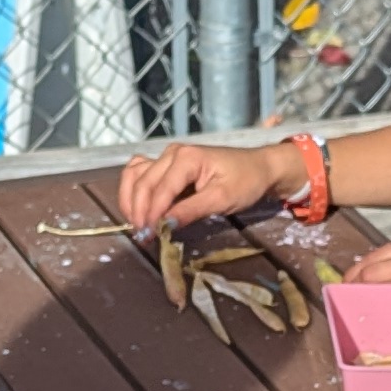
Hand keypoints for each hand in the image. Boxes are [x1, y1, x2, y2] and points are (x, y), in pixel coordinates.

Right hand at [116, 137, 298, 230]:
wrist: (259, 168)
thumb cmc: (246, 182)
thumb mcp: (222, 199)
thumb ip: (191, 211)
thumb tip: (164, 226)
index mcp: (186, 158)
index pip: (160, 189)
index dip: (152, 214)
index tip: (149, 237)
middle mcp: (171, 153)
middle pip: (143, 183)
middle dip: (139, 211)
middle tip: (142, 237)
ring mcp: (167, 157)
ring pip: (135, 176)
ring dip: (130, 200)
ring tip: (137, 224)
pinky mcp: (167, 164)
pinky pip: (140, 173)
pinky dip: (133, 190)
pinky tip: (136, 208)